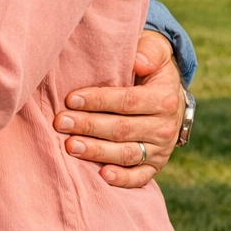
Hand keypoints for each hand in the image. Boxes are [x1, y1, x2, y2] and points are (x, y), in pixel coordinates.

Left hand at [54, 30, 185, 188]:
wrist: (170, 94)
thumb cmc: (150, 67)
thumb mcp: (155, 50)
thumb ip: (149, 51)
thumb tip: (138, 61)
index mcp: (164, 98)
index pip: (127, 101)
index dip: (98, 101)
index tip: (70, 99)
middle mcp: (165, 127)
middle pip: (122, 129)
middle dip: (88, 126)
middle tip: (60, 122)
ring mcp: (161, 149)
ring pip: (127, 153)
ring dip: (97, 152)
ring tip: (70, 146)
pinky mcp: (155, 165)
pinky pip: (141, 176)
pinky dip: (123, 179)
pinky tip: (102, 176)